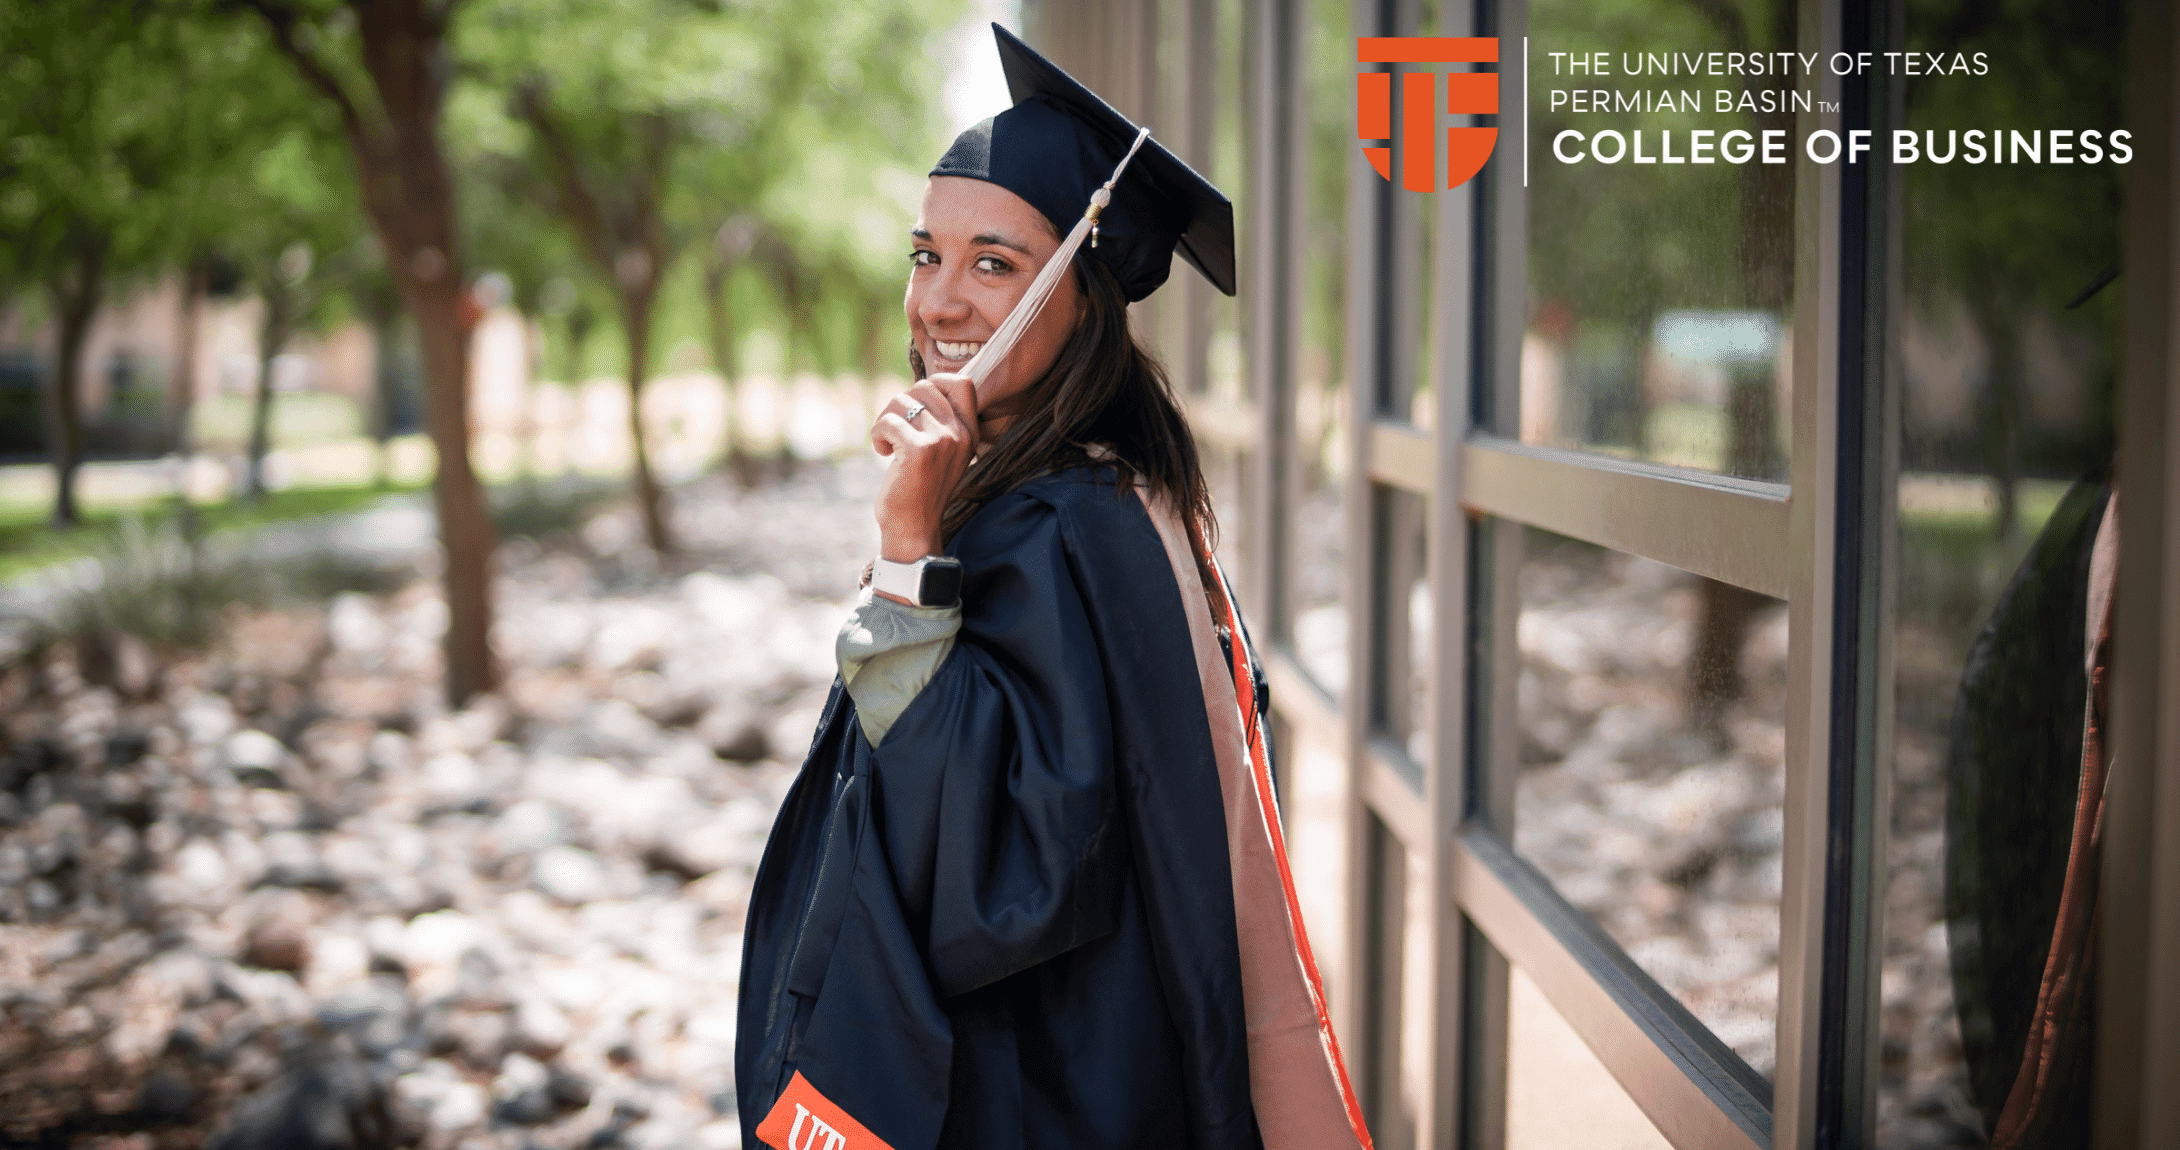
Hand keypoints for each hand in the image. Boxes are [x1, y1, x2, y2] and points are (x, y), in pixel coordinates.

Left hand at [871, 373, 977, 575]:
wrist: (915, 529)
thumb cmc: (922, 490)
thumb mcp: (944, 453)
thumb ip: (941, 423)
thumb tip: (920, 388)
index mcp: (970, 433)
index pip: (962, 382)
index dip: (933, 384)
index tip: (917, 407)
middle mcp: (961, 434)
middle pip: (924, 387)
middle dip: (901, 403)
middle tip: (895, 430)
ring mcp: (942, 441)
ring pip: (902, 401)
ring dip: (886, 419)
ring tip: (888, 444)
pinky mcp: (918, 451)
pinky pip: (888, 421)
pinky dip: (878, 434)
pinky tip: (882, 452)